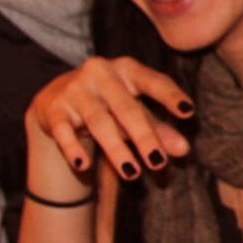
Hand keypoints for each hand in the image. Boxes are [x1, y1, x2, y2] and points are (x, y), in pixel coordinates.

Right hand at [26, 56, 191, 183]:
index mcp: (128, 69)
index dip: (170, 96)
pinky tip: (83, 165)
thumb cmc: (109, 103)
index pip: (154, 82)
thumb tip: (184, 150)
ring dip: (116, 149)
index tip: (188, 112)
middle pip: (127, 108)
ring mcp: (75, 89)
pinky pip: (64, 131)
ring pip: (99, 122)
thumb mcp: (136, 111)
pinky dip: (73, 148)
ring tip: (132, 173)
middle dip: (144, 137)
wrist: (57, 97)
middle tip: (159, 163)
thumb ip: (160, 129)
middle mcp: (101, 73)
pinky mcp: (53, 108)